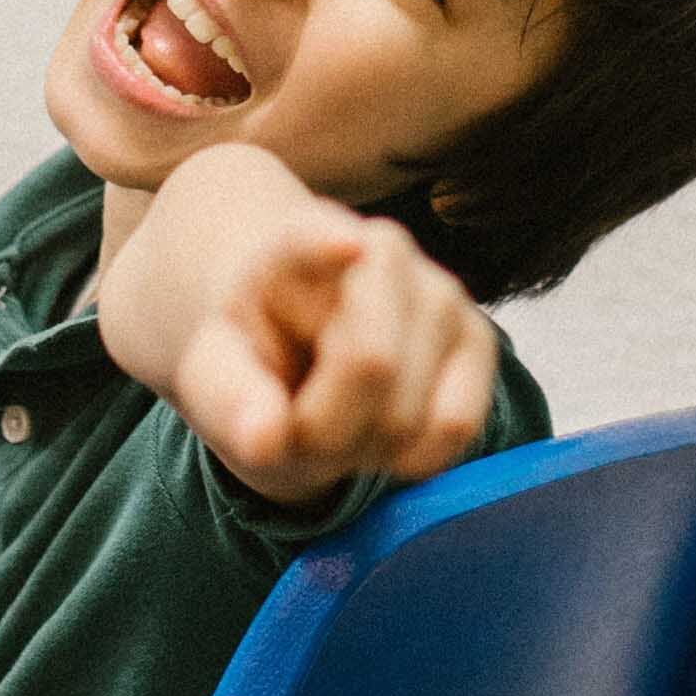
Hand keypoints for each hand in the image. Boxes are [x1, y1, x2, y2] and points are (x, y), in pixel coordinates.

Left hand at [109, 154, 497, 506]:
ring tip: (339, 422)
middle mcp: (380, 249)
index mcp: (291, 248)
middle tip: (299, 428)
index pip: (312, 238)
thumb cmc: (260, 359)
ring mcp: (439, 290)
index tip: (345, 243)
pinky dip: (413, 457)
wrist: (305, 347)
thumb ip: (229, 403)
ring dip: (367, 449)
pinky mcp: (480, 337)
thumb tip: (265, 438)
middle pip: (370, 366)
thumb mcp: (216, 379)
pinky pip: (456, 426)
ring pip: (411, 412)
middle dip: (326, 431)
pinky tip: (384, 434)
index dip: (328, 242)